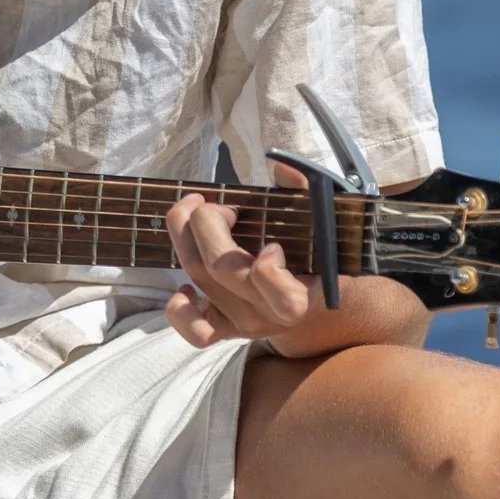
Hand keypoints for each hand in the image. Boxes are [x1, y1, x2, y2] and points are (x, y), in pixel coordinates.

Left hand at [163, 186, 311, 348]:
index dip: (266, 265)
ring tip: (196, 214)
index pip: (273, 286)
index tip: (272, 242)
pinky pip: (193, 330)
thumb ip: (306, 193)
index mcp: (297, 297)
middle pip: (219, 267)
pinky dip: (179, 309)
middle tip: (221, 206)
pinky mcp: (223, 329)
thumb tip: (282, 168)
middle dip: (209, 220)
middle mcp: (266, 314)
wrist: (316, 304)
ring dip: (185, 236)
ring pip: (197, 277)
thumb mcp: (321, 224)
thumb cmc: (316, 256)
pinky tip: (185, 286)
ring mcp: (242, 324)